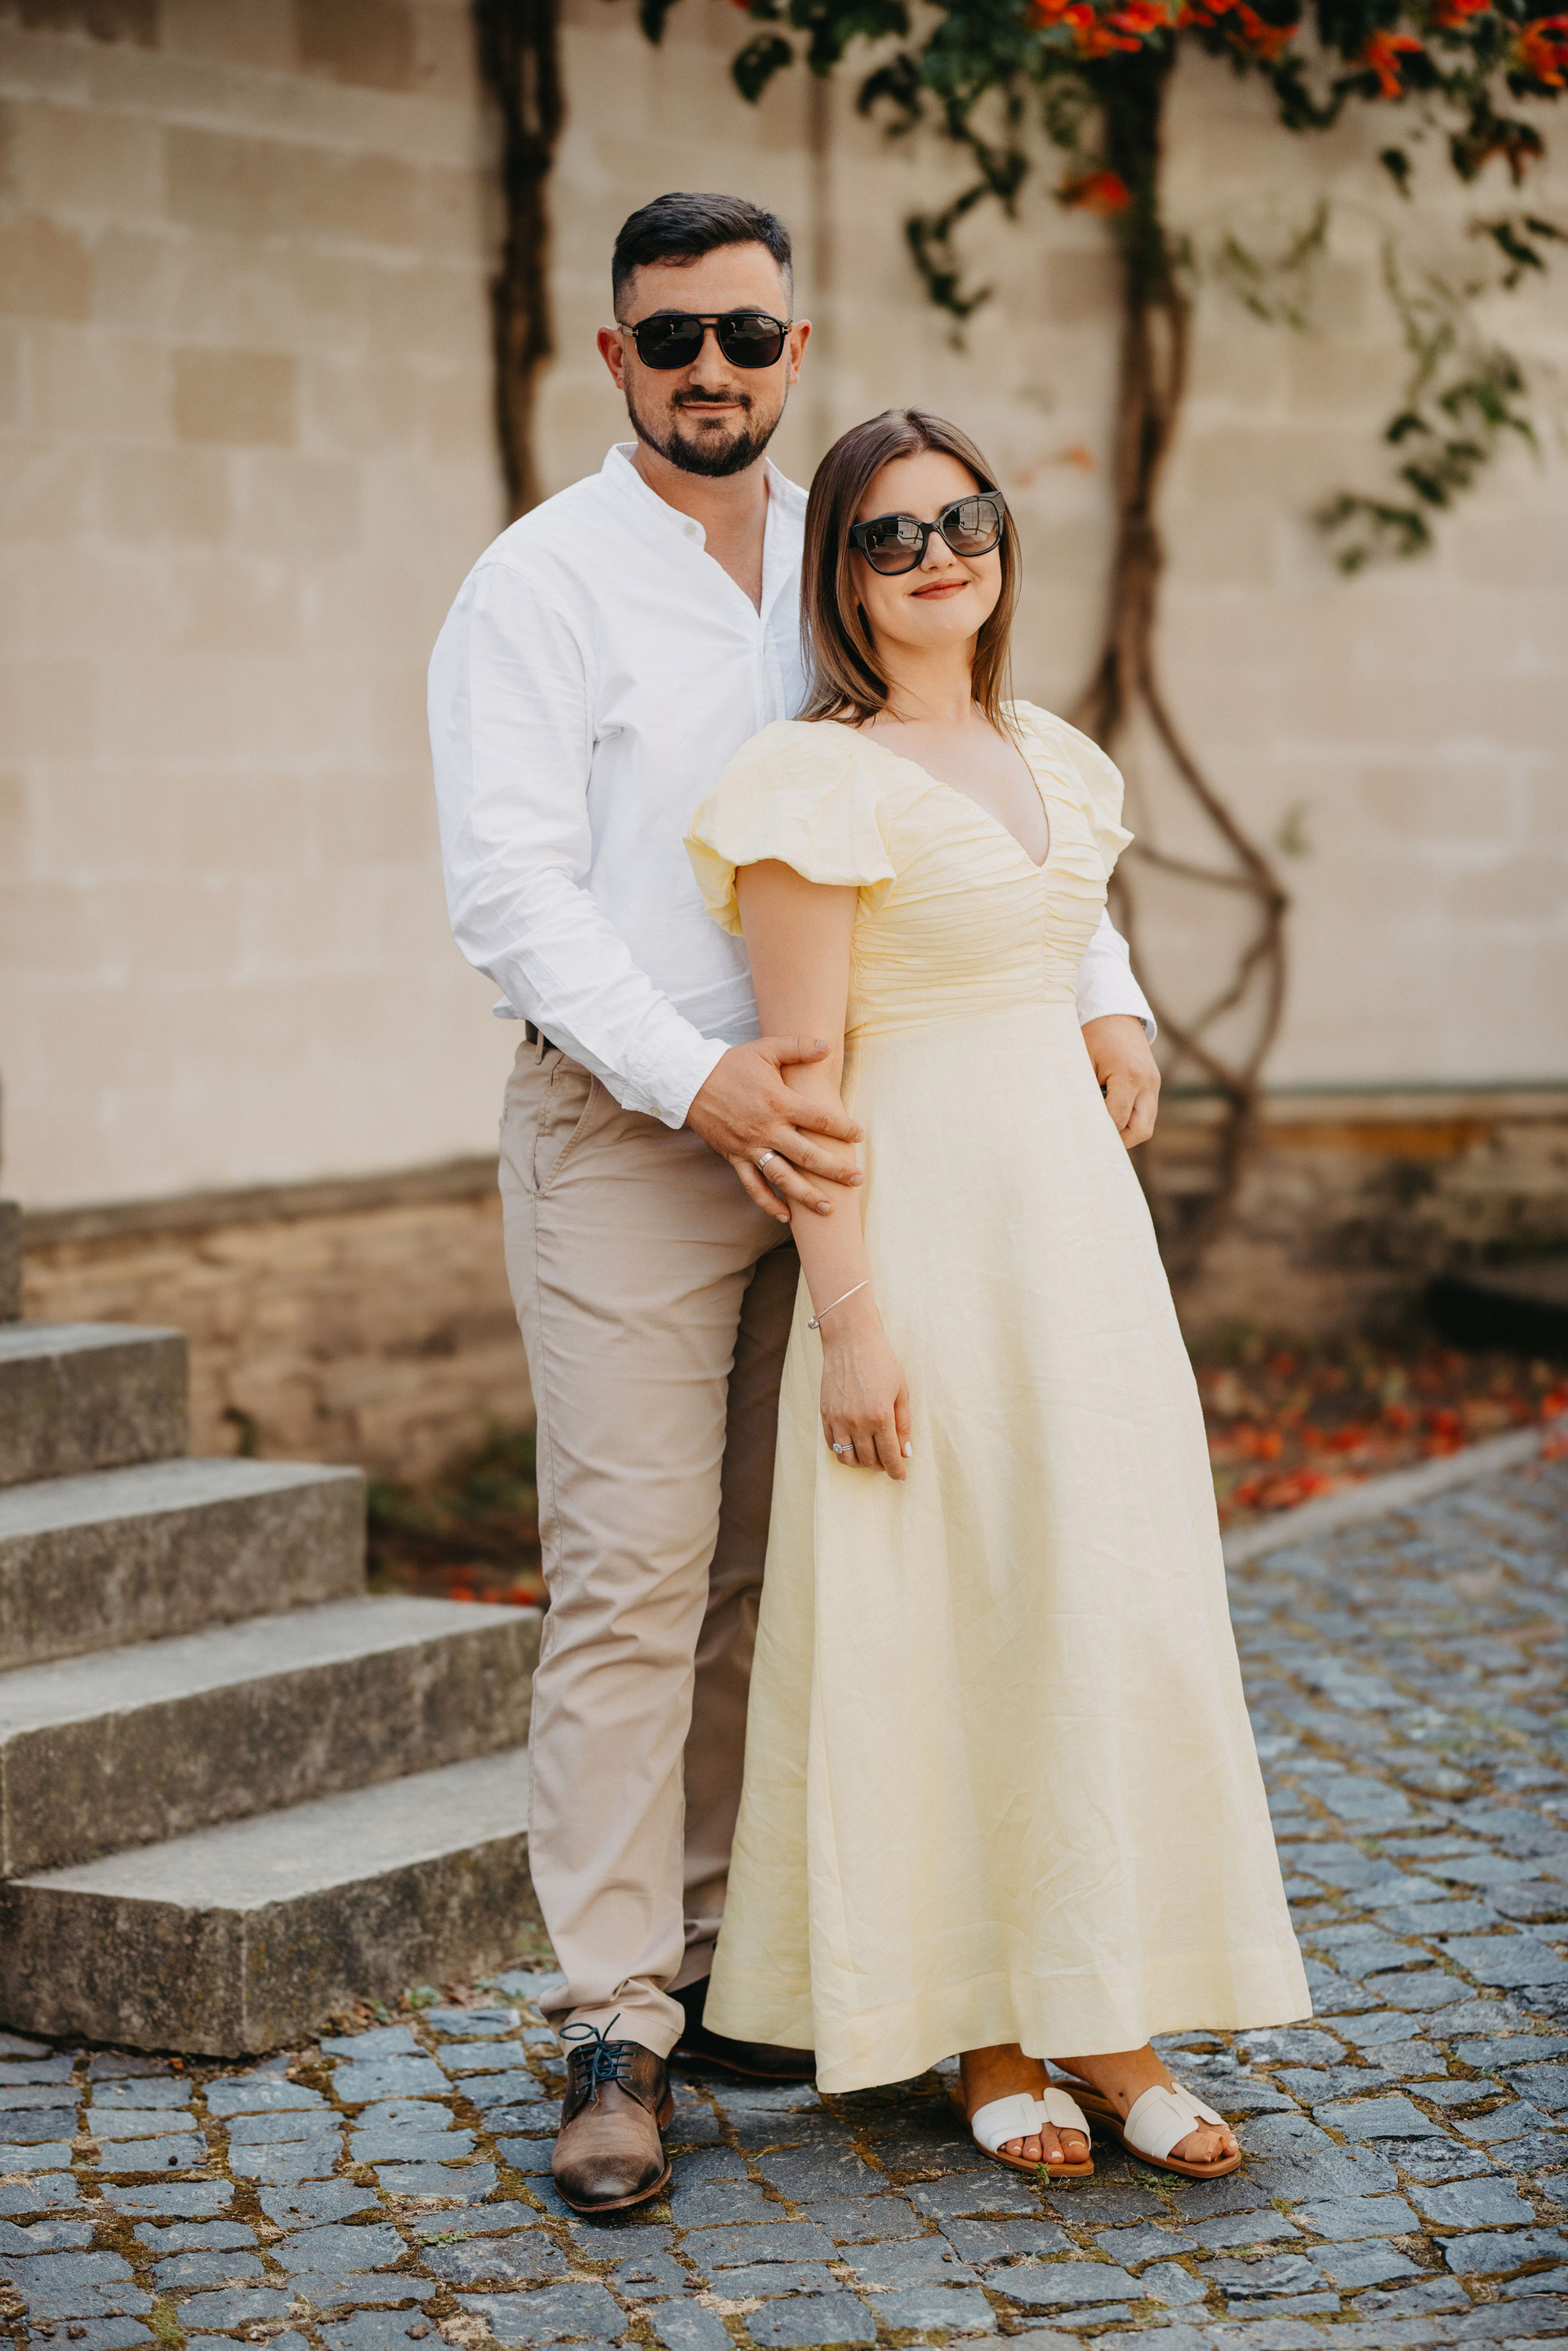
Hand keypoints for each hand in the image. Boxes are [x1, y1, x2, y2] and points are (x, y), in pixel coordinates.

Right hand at [687, 1038, 862, 1222]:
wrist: (689, 1081)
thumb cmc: (731, 1064)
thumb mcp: (765, 1048)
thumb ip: (798, 1046)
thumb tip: (827, 1046)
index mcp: (779, 1102)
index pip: (820, 1119)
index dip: (843, 1128)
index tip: (859, 1136)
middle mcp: (767, 1129)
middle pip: (808, 1155)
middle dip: (836, 1170)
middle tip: (857, 1179)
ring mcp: (750, 1147)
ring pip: (783, 1177)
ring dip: (806, 1195)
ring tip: (828, 1208)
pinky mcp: (735, 1158)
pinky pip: (753, 1186)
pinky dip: (768, 1203)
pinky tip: (786, 1217)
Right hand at [818, 1297, 910, 1479]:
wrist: (850, 1341)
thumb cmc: (881, 1362)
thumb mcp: (901, 1391)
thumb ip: (903, 1425)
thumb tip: (906, 1452)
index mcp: (881, 1417)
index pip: (889, 1456)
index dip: (896, 1471)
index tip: (901, 1477)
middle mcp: (858, 1422)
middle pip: (869, 1460)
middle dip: (881, 1466)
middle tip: (888, 1461)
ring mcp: (838, 1419)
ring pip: (848, 1458)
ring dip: (861, 1463)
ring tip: (870, 1457)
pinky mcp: (824, 1414)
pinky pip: (832, 1445)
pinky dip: (843, 1452)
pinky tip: (853, 1446)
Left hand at [1082, 1014, 1159, 1147]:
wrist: (1116, 1013)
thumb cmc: (1094, 1035)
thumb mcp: (1084, 1061)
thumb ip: (1084, 1092)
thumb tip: (1078, 1123)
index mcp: (1129, 1075)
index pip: (1117, 1119)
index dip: (1100, 1132)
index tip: (1082, 1138)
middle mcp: (1147, 1083)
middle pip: (1141, 1131)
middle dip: (1118, 1141)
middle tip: (1094, 1141)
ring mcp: (1154, 1085)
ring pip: (1146, 1126)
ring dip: (1126, 1132)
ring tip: (1101, 1129)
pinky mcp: (1153, 1084)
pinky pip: (1146, 1114)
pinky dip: (1130, 1121)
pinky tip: (1110, 1118)